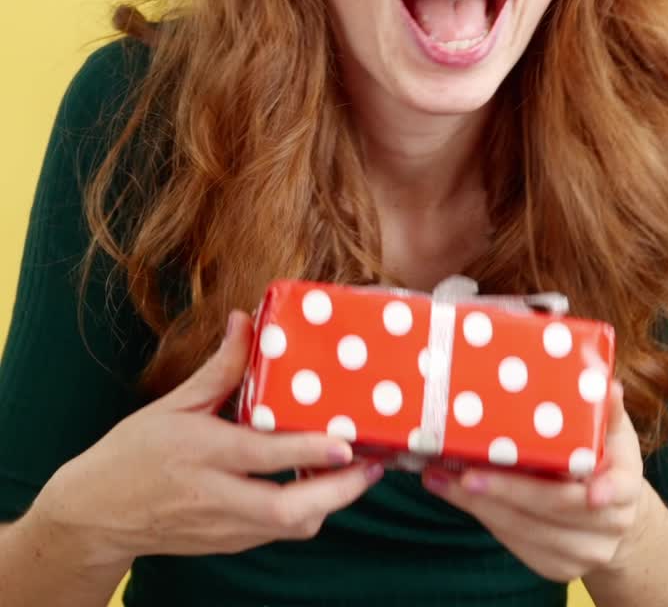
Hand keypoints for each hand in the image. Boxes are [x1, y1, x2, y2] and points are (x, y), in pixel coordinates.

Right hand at [41, 311, 383, 567]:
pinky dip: (306, 512)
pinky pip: (277, 533)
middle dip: (338, 492)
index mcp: (200, 454)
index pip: (262, 456)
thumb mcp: (171, 406)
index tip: (345, 442)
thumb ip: (217, 369)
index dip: (307, 451)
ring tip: (358, 472)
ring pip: (289, 528)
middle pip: (288, 510)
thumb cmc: (133, 453)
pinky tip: (321, 485)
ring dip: (329, 504)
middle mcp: (216, 496)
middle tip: (372, 465)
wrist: (98, 516)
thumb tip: (246, 321)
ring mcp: (224, 527)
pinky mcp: (227, 544)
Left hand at [421, 379, 648, 582]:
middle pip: (555, 508)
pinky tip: (452, 492)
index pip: (617, 491)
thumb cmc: (606, 461)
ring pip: (527, 530)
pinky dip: (481, 516)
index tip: (591, 493)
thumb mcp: (613, 432)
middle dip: (509, 491)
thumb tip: (609, 384)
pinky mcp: (555, 566)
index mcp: (626, 487)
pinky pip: (514, 542)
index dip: (604, 492)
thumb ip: (607, 411)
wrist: (611, 516)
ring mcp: (582, 552)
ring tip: (440, 476)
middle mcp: (608, 526)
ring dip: (480, 505)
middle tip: (466, 472)